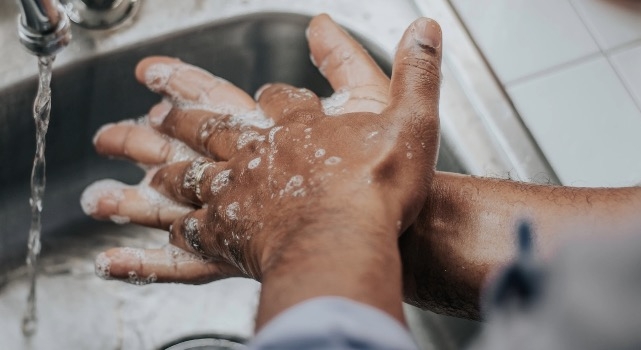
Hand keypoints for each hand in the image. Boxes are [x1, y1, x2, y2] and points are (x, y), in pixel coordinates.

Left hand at [84, 15, 442, 286]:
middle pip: (210, 125)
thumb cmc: (377, 188)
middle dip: (180, 112)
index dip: (272, 95)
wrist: (345, 241)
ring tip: (130, 151)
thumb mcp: (412, 119)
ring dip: (159, 158)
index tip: (263, 93)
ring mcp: (238, 191)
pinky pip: (191, 228)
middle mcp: (259, 152)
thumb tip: (425, 27)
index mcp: (298, 125)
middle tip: (149, 102)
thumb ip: (416, 71)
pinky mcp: (229, 234)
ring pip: (187, 169)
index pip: (277, 98)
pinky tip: (164, 228)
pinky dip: (175, 225)